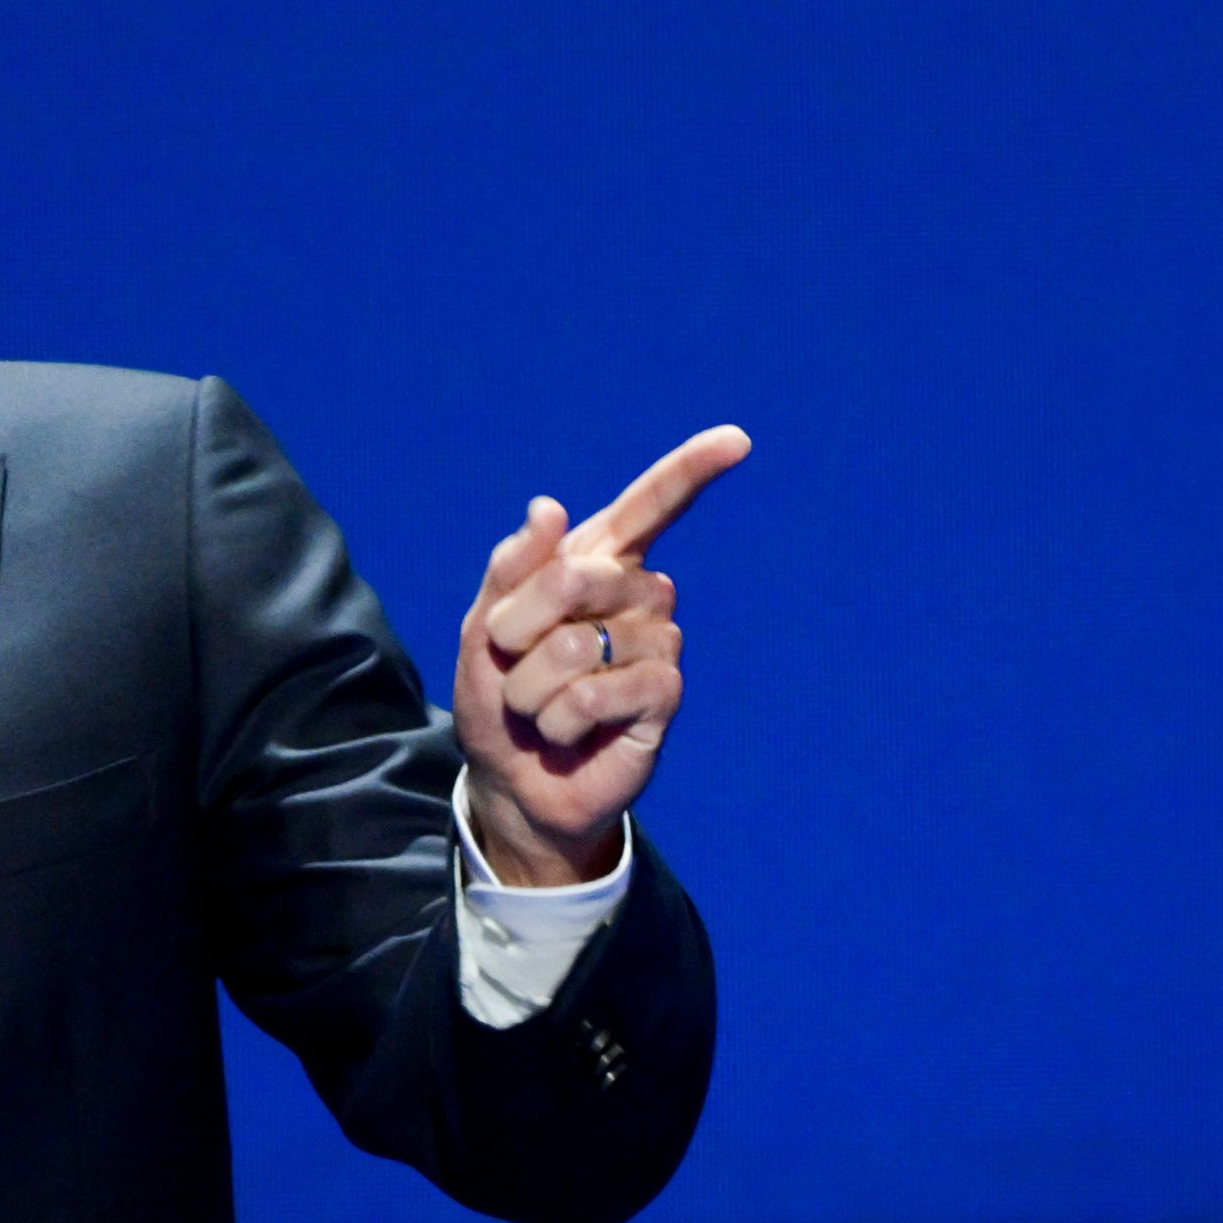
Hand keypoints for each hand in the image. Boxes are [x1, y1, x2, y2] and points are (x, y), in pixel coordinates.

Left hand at [455, 424, 744, 884]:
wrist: (513, 782)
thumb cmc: (499, 697)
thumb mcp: (483, 628)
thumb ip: (512, 567)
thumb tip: (551, 507)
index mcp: (598, 561)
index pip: (652, 505)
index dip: (693, 468)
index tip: (739, 440)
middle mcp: (639, 594)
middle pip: (574, 578)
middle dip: (516, 630)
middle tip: (512, 665)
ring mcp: (658, 643)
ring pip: (577, 645)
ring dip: (532, 687)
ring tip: (540, 709)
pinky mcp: (664, 694)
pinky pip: (603, 690)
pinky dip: (563, 717)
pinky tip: (570, 732)